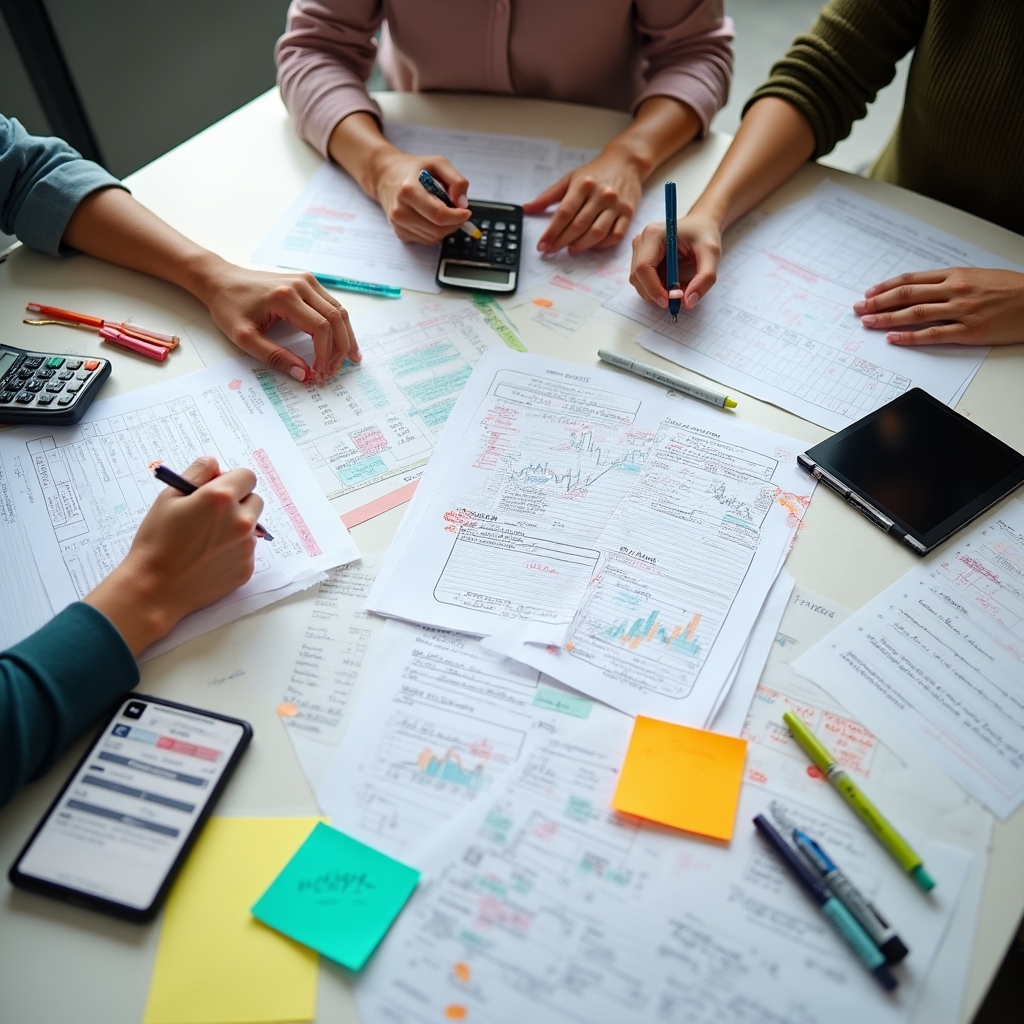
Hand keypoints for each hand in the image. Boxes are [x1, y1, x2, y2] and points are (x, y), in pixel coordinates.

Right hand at [84, 457, 263, 654]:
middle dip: (238, 502)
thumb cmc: (156, 542)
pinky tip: (208, 557)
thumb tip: (214, 463)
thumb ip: (197, 473)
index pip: (247, 476)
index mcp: (221, 498)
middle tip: (211, 514)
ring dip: (236, 527)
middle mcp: (241, 520)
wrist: (155, 589)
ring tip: (205, 539)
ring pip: (251, 526)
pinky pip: (246, 550)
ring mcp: (246, 546)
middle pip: (255, 500)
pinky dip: (233, 550)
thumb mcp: (168, 498)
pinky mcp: (247, 568)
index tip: (217, 489)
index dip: (231, 480)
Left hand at [191, 258, 359, 385]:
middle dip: (340, 348)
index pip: (319, 328)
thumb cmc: (229, 306)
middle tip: (334, 371)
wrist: (221, 280)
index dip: (325, 354)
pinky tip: (343, 340)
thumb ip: (274, 357)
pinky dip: (340, 324)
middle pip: (336, 318)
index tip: (318, 373)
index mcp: (284, 297)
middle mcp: (301, 285)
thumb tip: (303, 373)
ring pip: (339, 311)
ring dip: (346, 336)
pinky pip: (332, 304)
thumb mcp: (244, 338)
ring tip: (349, 358)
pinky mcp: (308, 281)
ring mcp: (307, 280)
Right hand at [371, 150, 472, 243]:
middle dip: (453, 223)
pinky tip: (429, 217)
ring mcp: (399, 224)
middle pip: (438, 230)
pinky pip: (426, 240)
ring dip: (444, 228)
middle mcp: (400, 210)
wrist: (386, 176)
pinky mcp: (400, 233)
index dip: (457, 217)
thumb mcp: (438, 163)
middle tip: (457, 212)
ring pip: (434, 238)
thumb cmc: (412, 169)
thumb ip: (456, 181)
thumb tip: (462, 203)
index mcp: (409, 191)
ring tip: (441, 210)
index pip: (439, 215)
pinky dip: (434, 231)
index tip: (466, 212)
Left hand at [524, 149, 642, 254]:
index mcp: (583, 184)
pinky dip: (602, 245)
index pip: (564, 213)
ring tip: (570, 250)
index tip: (542, 245)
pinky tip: (591, 246)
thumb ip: (548, 196)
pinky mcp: (628, 213)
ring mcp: (616, 205)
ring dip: (581, 246)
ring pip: (596, 233)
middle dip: (562, 241)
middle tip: (552, 250)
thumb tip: (526, 209)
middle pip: (578, 225)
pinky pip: (615, 236)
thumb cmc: (595, 173)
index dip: (551, 232)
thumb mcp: (569, 179)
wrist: (626, 162)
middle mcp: (601, 194)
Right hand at [629, 213, 722, 309]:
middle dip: (656, 293)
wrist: (700, 225)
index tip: (669, 302)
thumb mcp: (711, 254)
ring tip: (679, 288)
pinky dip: (657, 289)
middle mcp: (641, 241)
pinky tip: (672, 283)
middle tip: (679, 298)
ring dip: (657, 293)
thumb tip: (688, 302)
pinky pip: (643, 282)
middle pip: (637, 278)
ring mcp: (638, 250)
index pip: (643, 268)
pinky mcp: (640, 259)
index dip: (654, 289)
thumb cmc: (704, 235)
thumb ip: (704, 278)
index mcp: (653, 235)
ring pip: (639, 283)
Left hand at [854, 268, 1023, 345]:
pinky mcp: (970, 331)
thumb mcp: (978, 276)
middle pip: (907, 294)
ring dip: (886, 318)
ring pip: (915, 314)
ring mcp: (961, 311)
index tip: (869, 292)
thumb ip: (950, 283)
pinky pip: (933, 335)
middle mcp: (955, 290)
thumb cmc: (1012, 289)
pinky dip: (909, 337)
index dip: (886, 286)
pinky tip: (893, 338)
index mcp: (955, 275)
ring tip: (868, 322)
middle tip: (859, 308)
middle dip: (878, 301)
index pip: (911, 279)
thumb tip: (923, 289)